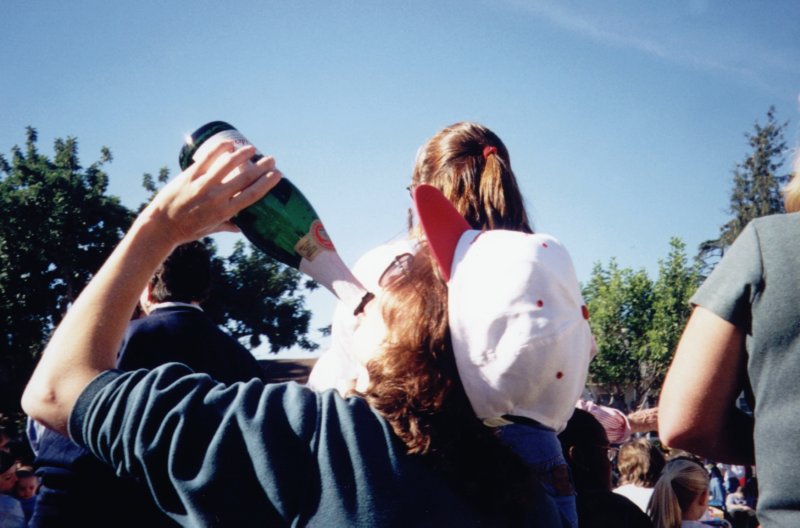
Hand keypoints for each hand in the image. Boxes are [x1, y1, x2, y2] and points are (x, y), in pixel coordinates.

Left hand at [139, 140, 281, 244]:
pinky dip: (220, 149)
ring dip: (243, 155)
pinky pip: (208, 158)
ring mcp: (203, 184)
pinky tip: (229, 144)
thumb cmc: (186, 230)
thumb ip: (226, 226)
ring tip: (252, 149)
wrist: (160, 226)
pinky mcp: (190, 176)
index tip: (277, 175)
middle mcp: (216, 197)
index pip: (252, 194)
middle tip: (271, 159)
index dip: (267, 183)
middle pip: (245, 177)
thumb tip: (240, 227)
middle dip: (261, 167)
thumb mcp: (209, 230)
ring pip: (228, 164)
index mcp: (225, 212)